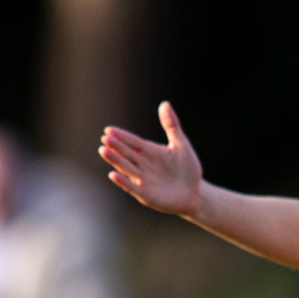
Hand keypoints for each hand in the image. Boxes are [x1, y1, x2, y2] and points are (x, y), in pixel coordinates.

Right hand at [99, 101, 203, 217]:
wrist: (194, 192)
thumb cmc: (187, 168)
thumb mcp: (181, 145)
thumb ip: (172, 126)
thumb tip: (165, 103)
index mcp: (149, 151)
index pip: (132, 141)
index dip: (122, 136)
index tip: (109, 130)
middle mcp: (142, 163)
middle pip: (126, 153)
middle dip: (116, 146)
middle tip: (105, 138)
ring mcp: (142, 178)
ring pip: (126, 167)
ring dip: (115, 160)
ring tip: (104, 151)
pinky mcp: (145, 194)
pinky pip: (132, 187)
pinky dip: (123, 181)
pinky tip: (113, 174)